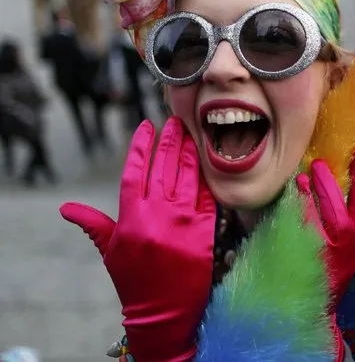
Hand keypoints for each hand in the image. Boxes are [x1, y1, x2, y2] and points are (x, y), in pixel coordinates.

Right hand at [60, 117, 215, 361]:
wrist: (163, 313)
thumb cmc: (134, 281)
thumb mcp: (110, 251)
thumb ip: (93, 223)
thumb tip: (66, 208)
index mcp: (131, 218)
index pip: (135, 171)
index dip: (140, 146)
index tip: (145, 126)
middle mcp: (158, 215)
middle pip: (163, 168)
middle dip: (168, 141)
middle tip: (172, 122)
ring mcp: (184, 222)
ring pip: (187, 177)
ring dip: (188, 153)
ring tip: (189, 135)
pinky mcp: (206, 231)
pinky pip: (208, 197)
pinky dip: (206, 179)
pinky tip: (206, 163)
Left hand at [296, 145, 354, 305]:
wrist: (313, 309)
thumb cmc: (329, 273)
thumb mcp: (344, 249)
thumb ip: (342, 222)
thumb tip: (329, 186)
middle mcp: (342, 246)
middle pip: (338, 209)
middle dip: (328, 184)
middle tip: (318, 164)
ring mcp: (321, 253)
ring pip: (317, 218)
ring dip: (308, 195)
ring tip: (302, 178)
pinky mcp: (301, 258)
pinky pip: (296, 230)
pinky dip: (292, 212)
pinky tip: (287, 199)